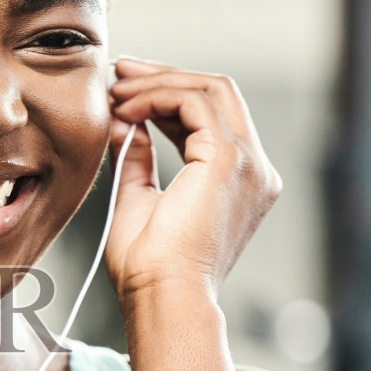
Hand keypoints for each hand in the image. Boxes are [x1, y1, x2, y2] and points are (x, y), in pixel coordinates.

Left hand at [103, 57, 281, 304]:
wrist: (163, 298)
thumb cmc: (149, 270)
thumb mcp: (139, 200)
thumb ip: (138, 160)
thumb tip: (123, 123)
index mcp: (240, 182)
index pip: (212, 116)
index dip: (167, 96)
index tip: (123, 90)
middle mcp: (254, 169)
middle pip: (218, 93)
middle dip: (165, 76)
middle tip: (120, 72)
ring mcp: (247, 163)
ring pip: (210, 89)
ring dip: (158, 83)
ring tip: (116, 89)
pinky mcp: (228, 160)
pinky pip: (195, 102)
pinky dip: (157, 97)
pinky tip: (125, 109)